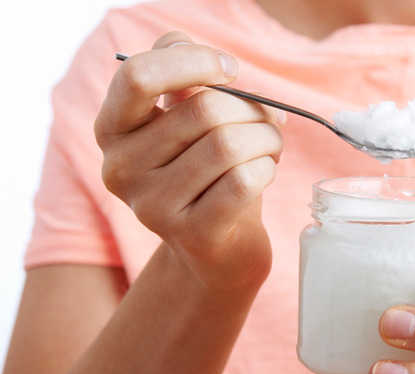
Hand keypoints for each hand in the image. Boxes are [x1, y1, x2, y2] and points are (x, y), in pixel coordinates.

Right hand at [94, 32, 284, 294]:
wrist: (218, 250)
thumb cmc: (207, 173)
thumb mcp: (188, 121)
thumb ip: (182, 77)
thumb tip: (198, 52)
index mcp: (113, 129)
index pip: (139, 76)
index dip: (194, 61)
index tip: (230, 69)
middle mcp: (122, 169)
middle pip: (203, 111)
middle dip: (252, 109)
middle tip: (269, 121)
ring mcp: (153, 207)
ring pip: (229, 145)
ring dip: (267, 138)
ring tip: (270, 146)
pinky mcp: (193, 235)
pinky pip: (243, 181)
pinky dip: (267, 167)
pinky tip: (266, 171)